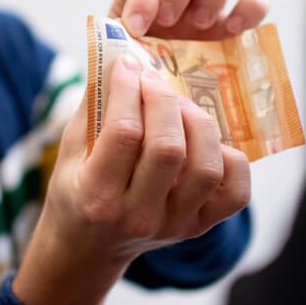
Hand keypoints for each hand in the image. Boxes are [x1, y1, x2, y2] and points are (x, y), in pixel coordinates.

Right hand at [12, 53, 250, 304]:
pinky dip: (231, 160)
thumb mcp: (71, 150)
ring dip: (198, 125)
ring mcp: (174, 226)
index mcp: (97, 197)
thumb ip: (94, 105)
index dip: (129, 89)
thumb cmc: (76, 190)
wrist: (87, 249)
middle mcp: (138, 216)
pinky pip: (235, 192)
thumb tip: (120, 55)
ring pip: (206, 168)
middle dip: (164, 101)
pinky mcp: (198, 227)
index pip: (123, 133)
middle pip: (168, 149)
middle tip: (154, 82)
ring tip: (181, 108)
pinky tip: (208, 143)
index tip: (128, 65)